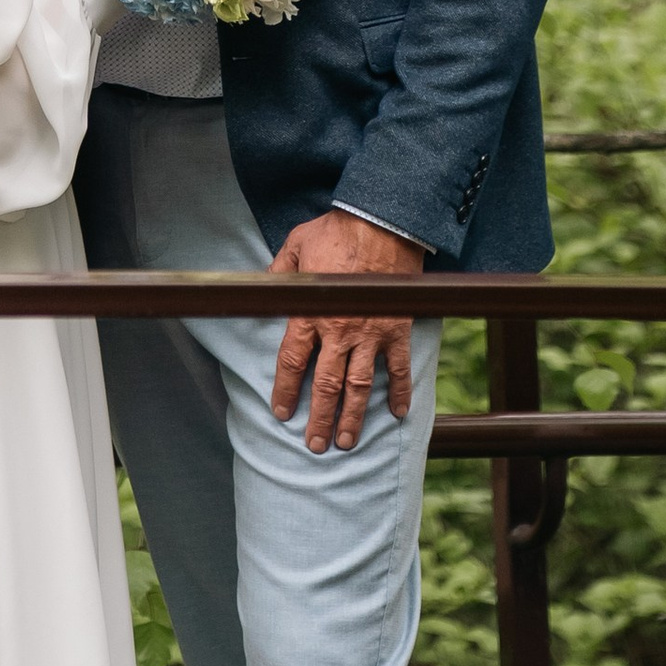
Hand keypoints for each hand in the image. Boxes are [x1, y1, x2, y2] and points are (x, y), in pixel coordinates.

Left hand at [270, 210, 423, 454]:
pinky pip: (398, 368)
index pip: (292, 362)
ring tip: (345, 441)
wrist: (382, 221)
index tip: (281, 413)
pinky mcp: (397, 329)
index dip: (284, 390)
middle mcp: (338, 330)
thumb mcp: (296, 246)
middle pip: (324, 385)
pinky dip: (400, 391)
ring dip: (352, 416)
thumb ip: (280, 272)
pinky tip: (398, 414)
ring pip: (358, 386)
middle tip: (315, 445)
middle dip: (318, 418)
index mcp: (309, 313)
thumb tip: (265, 287)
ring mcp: (370, 333)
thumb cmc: (336, 231)